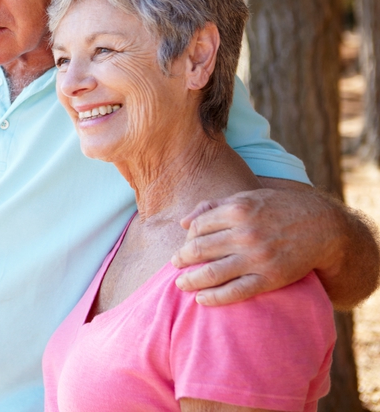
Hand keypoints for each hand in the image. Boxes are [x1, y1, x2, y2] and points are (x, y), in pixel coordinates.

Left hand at [170, 184, 336, 305]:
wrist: (323, 227)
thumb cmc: (279, 209)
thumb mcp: (247, 198)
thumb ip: (214, 207)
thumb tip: (183, 223)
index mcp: (238, 210)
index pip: (197, 227)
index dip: (186, 237)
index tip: (184, 245)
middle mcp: (245, 234)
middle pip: (199, 249)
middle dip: (182, 259)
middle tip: (174, 264)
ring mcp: (257, 258)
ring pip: (212, 273)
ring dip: (191, 280)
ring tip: (181, 284)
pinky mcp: (270, 278)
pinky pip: (236, 292)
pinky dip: (215, 298)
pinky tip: (202, 299)